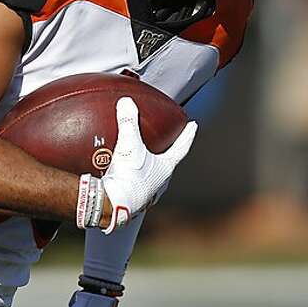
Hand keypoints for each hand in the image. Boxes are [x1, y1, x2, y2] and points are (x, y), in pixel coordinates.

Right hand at [101, 97, 196, 232]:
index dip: (187, 136)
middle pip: (167, 162)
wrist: (114, 204)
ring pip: (151, 174)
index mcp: (165, 168)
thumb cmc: (129, 178)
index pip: (181, 148)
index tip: (193, 126)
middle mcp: (159, 181)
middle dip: (167, 150)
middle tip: (167, 140)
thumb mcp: (130, 145)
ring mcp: (146, 191)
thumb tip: (127, 102)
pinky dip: (128, 172)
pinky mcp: (131, 196)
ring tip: (139, 154)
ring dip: (148, 164)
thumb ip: (129, 122)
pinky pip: (133, 180)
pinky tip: (117, 167)